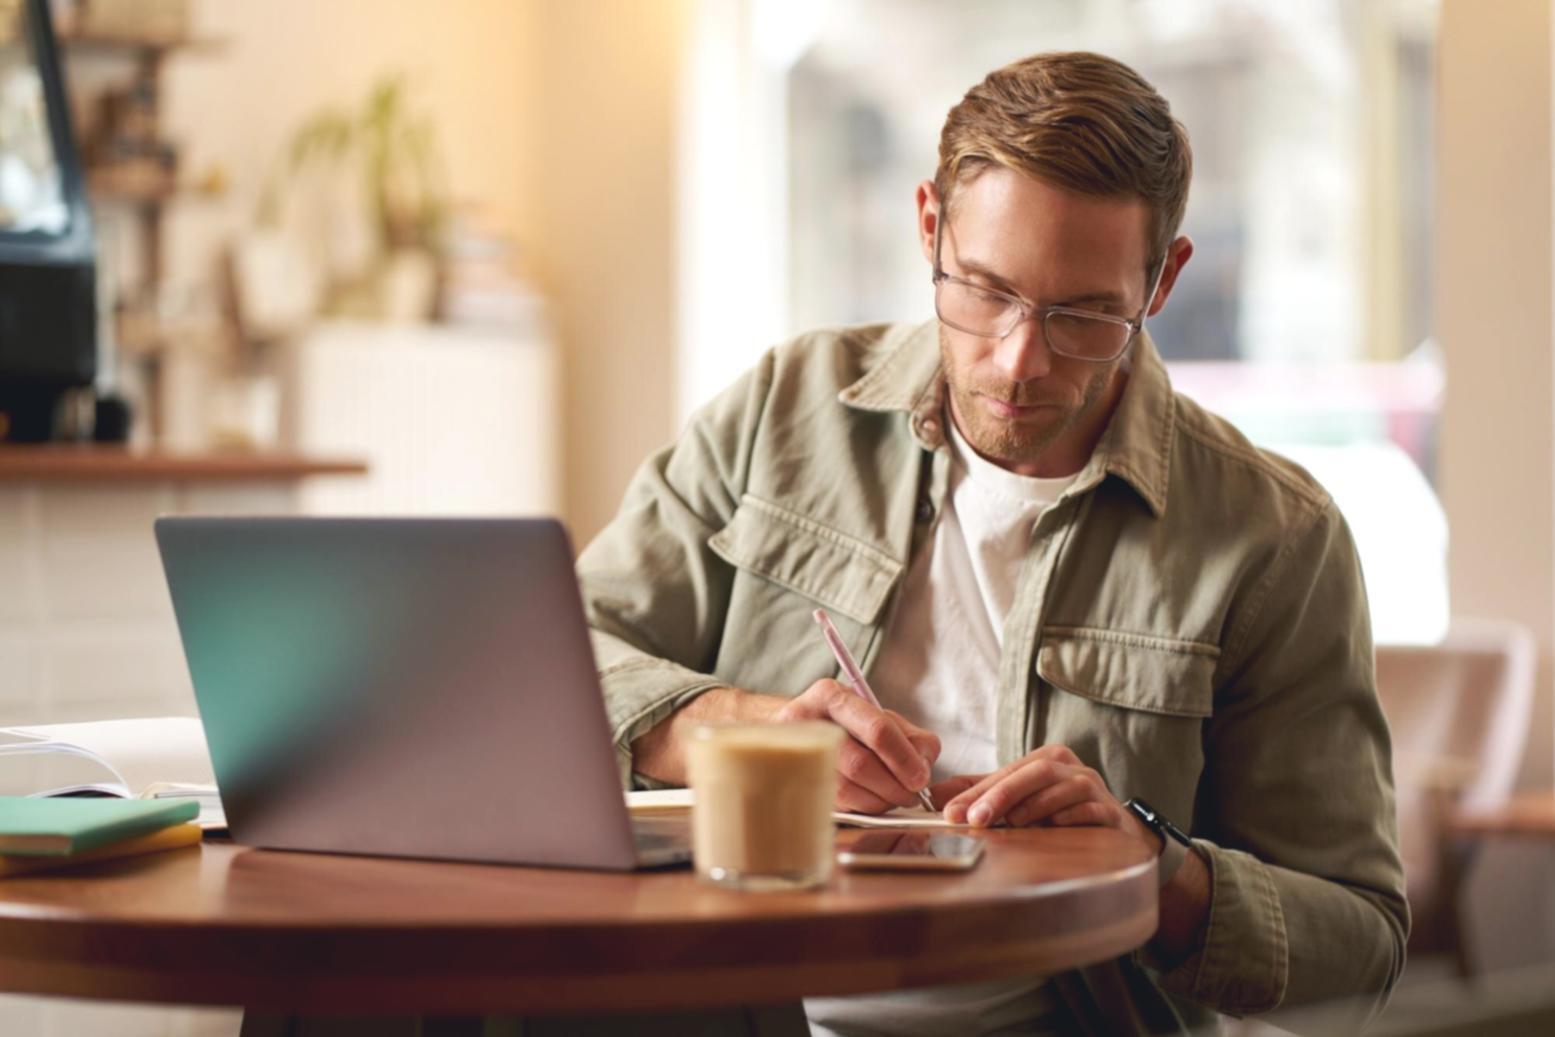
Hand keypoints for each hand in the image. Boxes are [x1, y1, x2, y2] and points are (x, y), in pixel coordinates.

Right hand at [767, 679, 939, 812]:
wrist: (791, 733)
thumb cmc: (845, 725)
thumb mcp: (879, 717)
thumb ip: (911, 737)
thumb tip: (923, 767)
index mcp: (831, 696)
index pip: (877, 729)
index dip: (904, 758)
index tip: (920, 777)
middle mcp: (806, 721)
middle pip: (860, 764)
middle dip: (894, 786)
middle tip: (911, 794)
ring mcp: (795, 754)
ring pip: (848, 790)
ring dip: (880, 801)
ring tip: (892, 796)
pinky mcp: (795, 782)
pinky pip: (837, 804)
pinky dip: (862, 807)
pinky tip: (870, 799)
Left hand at [933, 744, 1158, 849]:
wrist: (1112, 832)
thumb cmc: (1059, 813)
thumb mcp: (1017, 800)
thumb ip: (980, 794)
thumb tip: (933, 795)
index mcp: (1047, 760)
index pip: (1006, 772)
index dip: (977, 791)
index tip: (951, 812)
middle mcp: (1071, 768)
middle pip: (1034, 773)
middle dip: (1001, 794)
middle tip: (975, 818)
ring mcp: (1094, 788)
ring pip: (1063, 788)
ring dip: (1034, 805)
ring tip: (1010, 822)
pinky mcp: (1112, 812)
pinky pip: (1091, 809)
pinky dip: (1070, 816)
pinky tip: (1053, 827)